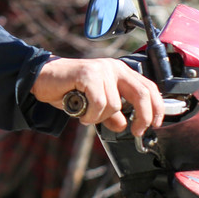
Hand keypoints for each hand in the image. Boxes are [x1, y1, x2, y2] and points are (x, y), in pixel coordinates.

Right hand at [31, 57, 164, 137]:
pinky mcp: (88, 74)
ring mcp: (101, 69)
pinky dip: (91, 114)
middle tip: (135, 131)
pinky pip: (99, 103)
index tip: (154, 125)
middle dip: (142, 118)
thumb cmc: (67, 89)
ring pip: (115, 105)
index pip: (149, 88)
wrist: (41, 79)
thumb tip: (125, 125)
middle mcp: (113, 67)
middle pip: (142, 94)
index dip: (157, 108)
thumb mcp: (96, 104)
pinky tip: (81, 113)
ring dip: (101, 117)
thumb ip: (113, 114)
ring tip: (87, 115)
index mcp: (119, 71)